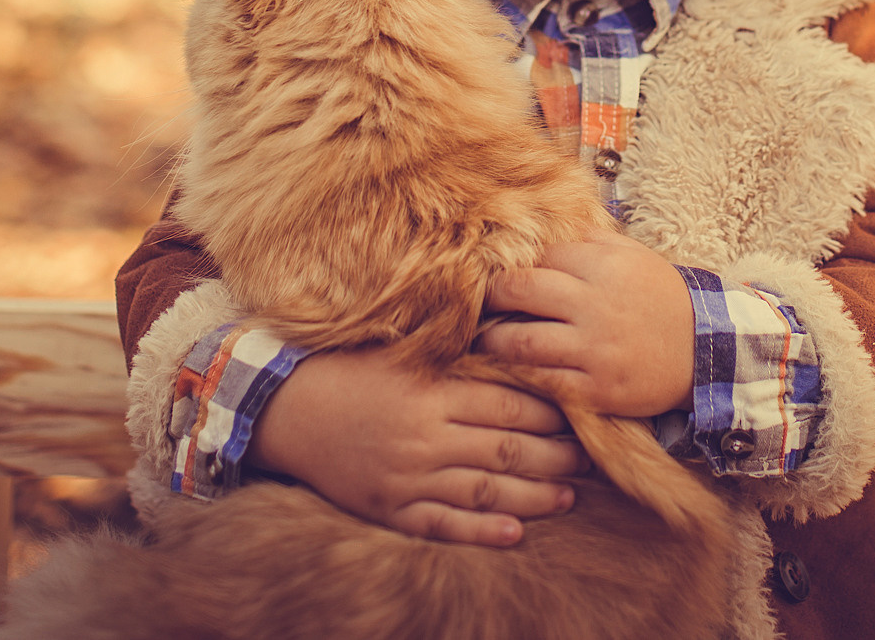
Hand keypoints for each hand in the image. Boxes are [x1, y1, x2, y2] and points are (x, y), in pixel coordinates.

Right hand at [246, 347, 587, 546]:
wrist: (287, 410)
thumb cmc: (351, 371)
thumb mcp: (403, 351)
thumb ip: (455, 352)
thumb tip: (510, 341)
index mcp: (431, 392)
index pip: (508, 407)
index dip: (550, 415)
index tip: (579, 416)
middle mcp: (424, 436)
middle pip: (506, 450)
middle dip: (554, 457)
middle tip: (587, 460)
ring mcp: (407, 477)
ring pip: (485, 491)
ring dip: (533, 496)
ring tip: (568, 497)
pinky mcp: (389, 508)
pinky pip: (444, 525)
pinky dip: (481, 532)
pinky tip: (516, 533)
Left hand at [479, 229, 694, 418]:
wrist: (706, 353)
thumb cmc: (664, 301)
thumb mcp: (637, 258)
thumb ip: (594, 240)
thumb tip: (552, 227)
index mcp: (605, 266)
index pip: (541, 256)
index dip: (517, 264)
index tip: (503, 273)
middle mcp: (596, 304)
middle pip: (520, 289)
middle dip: (493, 295)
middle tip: (483, 301)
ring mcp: (595, 348)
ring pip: (520, 340)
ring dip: (493, 338)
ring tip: (484, 338)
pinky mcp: (596, 388)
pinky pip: (542, 379)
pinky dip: (519, 373)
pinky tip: (510, 368)